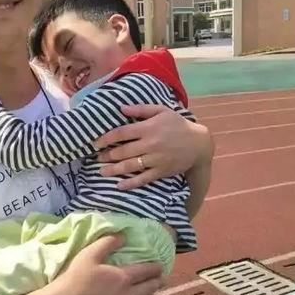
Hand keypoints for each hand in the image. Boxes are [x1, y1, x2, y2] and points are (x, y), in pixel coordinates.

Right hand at [34, 234, 163, 294]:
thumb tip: (123, 235)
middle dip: (158, 282)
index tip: (160, 266)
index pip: (147, 271)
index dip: (156, 268)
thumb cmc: (75, 279)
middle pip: (149, 289)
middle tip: (162, 279)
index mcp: (123, 277)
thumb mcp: (89, 254)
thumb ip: (108, 242)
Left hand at [94, 104, 212, 189]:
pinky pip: (143, 179)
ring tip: (102, 171)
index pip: (121, 133)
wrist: (199, 143)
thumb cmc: (178, 124)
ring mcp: (155, 159)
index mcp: (148, 128)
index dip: (106, 138)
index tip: (96, 143)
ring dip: (114, 170)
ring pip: (130, 166)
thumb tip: (121, 108)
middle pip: (123, 151)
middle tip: (98, 158)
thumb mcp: (162, 110)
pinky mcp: (161, 171)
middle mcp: (150, 144)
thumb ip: (141, 109)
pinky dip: (131, 183)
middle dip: (107, 156)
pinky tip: (119, 185)